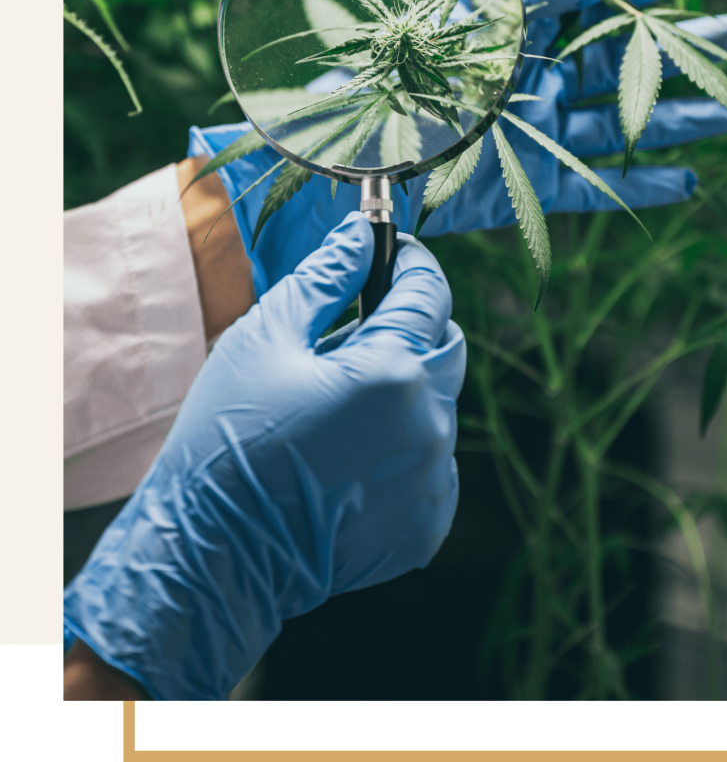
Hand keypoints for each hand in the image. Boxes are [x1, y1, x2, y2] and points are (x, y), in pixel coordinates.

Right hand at [63, 213, 464, 700]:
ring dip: (405, 388)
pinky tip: (352, 453)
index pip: (429, 293)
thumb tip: (359, 236)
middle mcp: (429, 425)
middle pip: (446, 346)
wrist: (217, 554)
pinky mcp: (427, 522)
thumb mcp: (265, 340)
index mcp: (391, 371)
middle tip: (357, 330)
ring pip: (440, 404)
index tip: (392, 253)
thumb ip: (324, 280)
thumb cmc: (229, 439)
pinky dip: (406, 443)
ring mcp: (433, 480)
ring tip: (340, 404)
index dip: (412, 264)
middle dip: (413, 325)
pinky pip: (435, 460)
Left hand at [188, 0, 726, 296]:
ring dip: (679, 116)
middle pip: (618, 63)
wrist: (327, 167)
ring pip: (618, 123)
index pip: (585, 2)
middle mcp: (525, 81)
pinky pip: (590, 183)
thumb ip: (509, 2)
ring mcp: (527, 135)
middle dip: (682, 51)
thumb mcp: (436, 29)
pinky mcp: (520, 188)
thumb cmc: (368, 86)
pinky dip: (637, 183)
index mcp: (503, 34)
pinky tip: (687, 176)